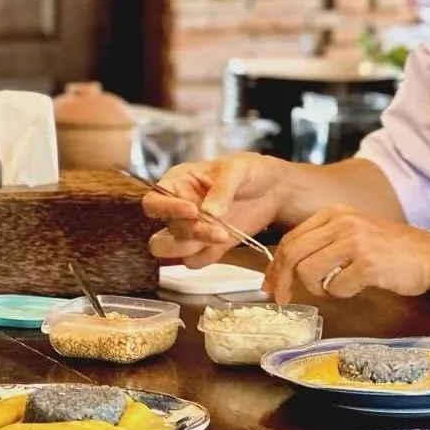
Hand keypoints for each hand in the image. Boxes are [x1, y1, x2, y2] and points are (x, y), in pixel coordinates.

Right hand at [143, 153, 285, 268]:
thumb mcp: (238, 169)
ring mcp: (192, 229)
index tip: (193, 210)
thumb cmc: (251, 170)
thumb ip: (222, 188)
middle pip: (161, 233)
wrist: (274, 189)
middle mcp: (179, 209)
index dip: (167, 209)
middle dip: (186, 234)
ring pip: (174, 250)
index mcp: (178, 183)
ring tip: (224, 235)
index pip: (154, 202)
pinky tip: (225, 242)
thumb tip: (209, 211)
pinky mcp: (207, 246)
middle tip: (214, 227)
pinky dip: (207, 256)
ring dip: (196, 246)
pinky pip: (195, 261)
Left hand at [263, 204, 429, 303]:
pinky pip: (337, 287)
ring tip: (335, 287)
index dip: (275, 266)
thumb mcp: (354, 233)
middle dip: (282, 280)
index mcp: (334, 213)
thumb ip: (323, 243)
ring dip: (317, 288)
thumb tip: (286, 269)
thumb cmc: (392, 250)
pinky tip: (358, 286)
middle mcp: (342, 222)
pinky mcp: (368, 263)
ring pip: (309, 272)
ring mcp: (356, 241)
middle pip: (293, 254)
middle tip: (283, 298)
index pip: (290, 239)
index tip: (271, 285)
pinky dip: (343, 293)